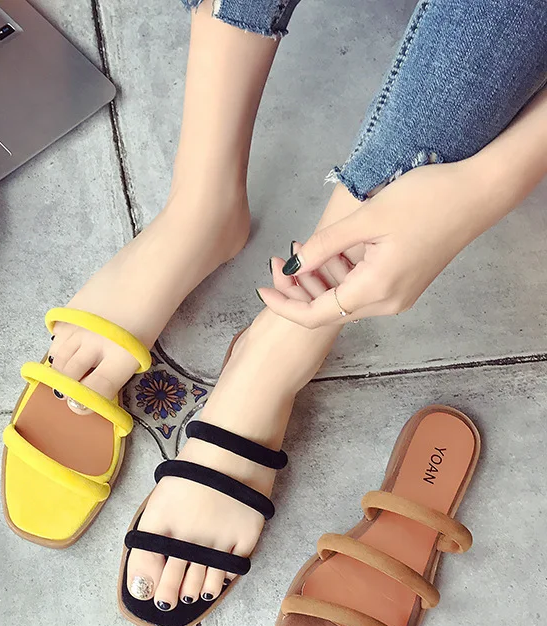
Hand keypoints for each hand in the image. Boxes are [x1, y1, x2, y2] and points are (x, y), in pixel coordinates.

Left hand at [259, 159, 494, 327]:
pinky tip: (329, 253)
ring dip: (318, 282)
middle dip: (298, 290)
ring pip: (344, 300)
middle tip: (279, 260)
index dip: (284, 305)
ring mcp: (398, 297)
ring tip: (300, 250)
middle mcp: (387, 303)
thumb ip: (325, 245)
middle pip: (327, 311)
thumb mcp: (367, 218)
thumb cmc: (428, 198)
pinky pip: (361, 291)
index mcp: (376, 290)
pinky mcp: (403, 285)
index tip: (262, 287)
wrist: (480, 192)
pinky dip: (340, 276)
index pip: (315, 316)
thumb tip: (293, 266)